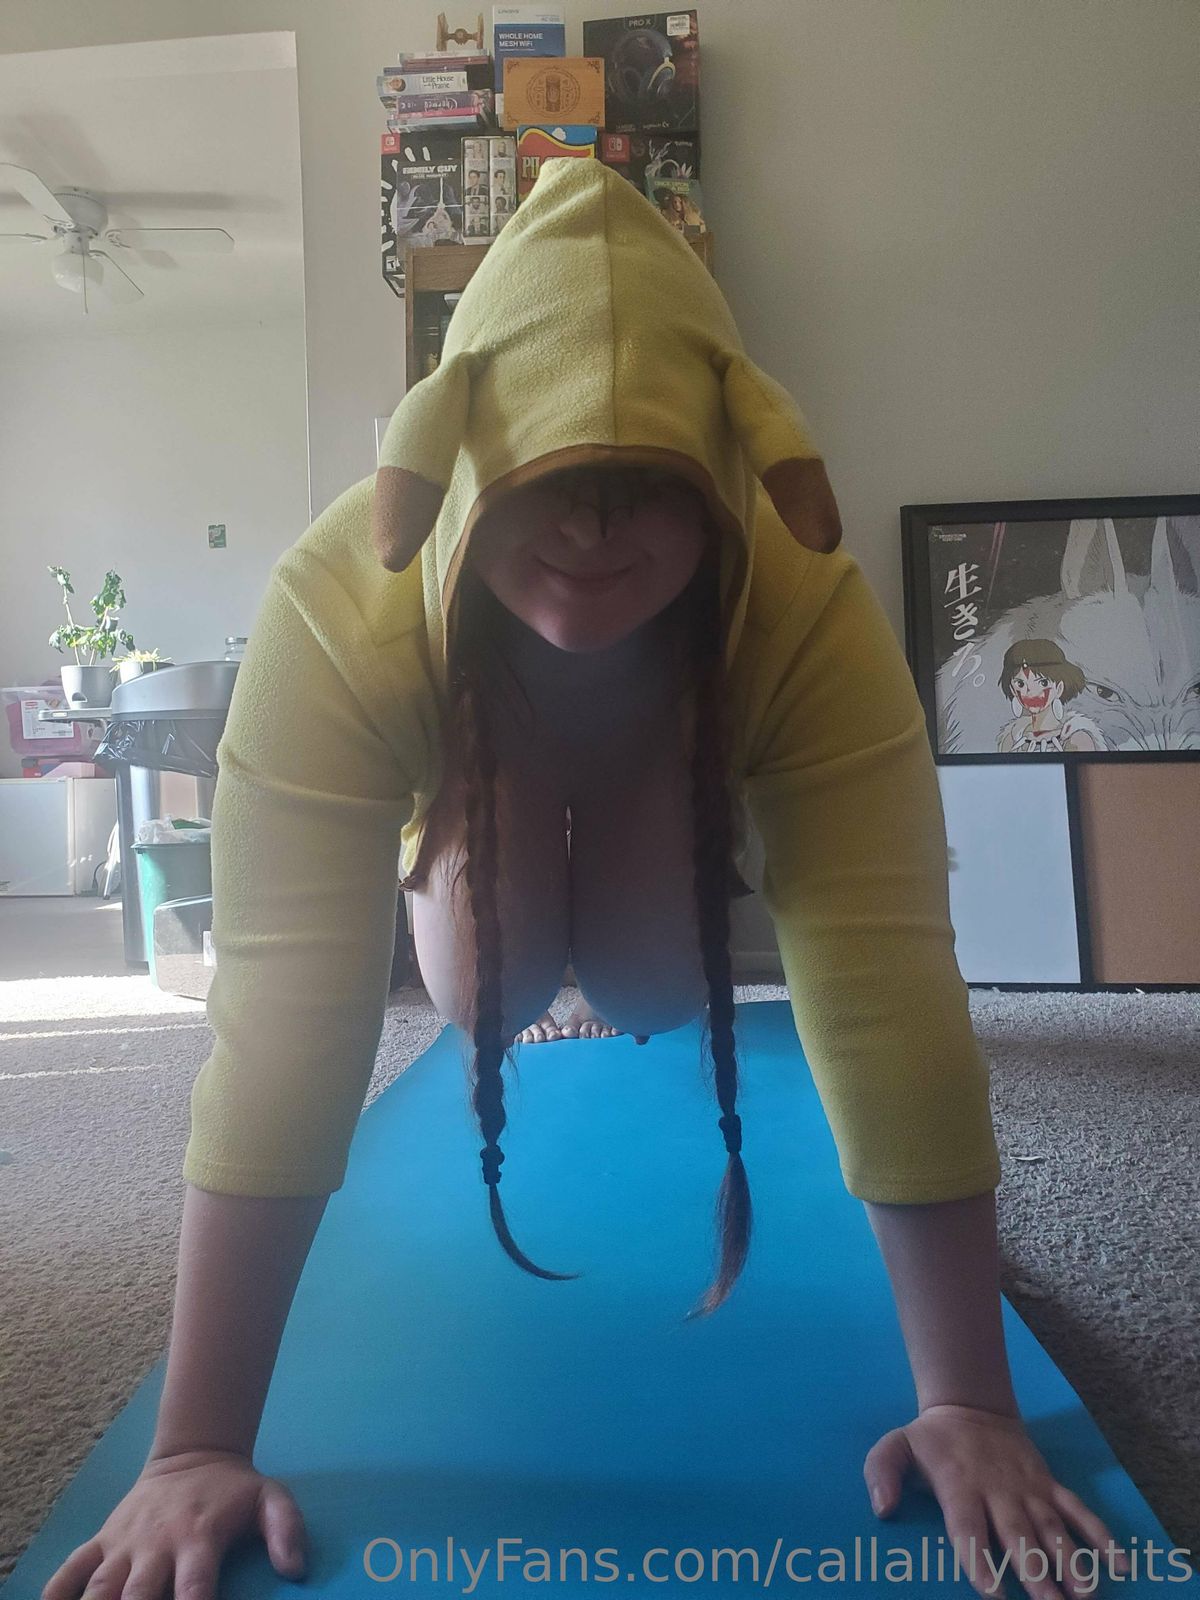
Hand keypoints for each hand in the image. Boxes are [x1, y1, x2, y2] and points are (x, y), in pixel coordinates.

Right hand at [41, 1450, 306, 1599]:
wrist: (194, 1453)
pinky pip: (70, 1568)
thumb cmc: (232, 1490)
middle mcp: (157, 1543)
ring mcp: (125, 1542)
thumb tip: (296, 1570)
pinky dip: (56, 1592)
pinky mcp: (103, 1538)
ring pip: (100, 1587)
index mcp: (199, 1538)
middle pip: (138, 1595)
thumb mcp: (271, 1499)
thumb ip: (288, 1529)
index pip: (194, 1589)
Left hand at [864, 1404, 1131, 1599]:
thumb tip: (882, 1508)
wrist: (971, 1402)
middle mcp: (998, 1490)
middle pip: (1018, 1536)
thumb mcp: (896, 1445)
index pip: (969, 1528)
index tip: (993, 1592)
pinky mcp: (1049, 1484)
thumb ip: (882, 1471)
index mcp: (960, 1485)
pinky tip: (1118, 1563)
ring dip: (1070, 1561)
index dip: (980, 1560)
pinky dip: (1099, 1535)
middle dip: (1035, 1574)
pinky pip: (1078, 1509)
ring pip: (1052, 1528)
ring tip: (1085, 1594)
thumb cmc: (932, 1439)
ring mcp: (1028, 1487)